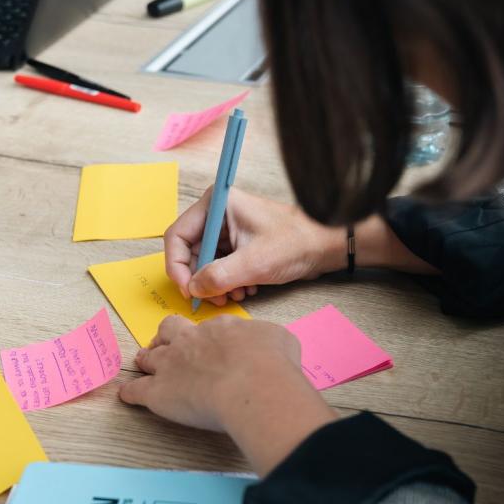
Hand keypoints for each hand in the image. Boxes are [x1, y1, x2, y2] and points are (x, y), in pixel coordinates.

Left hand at [120, 315, 337, 476]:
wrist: (253, 386)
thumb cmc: (272, 364)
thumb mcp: (280, 339)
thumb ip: (266, 338)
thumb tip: (268, 346)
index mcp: (220, 328)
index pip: (207, 327)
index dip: (206, 336)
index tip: (209, 344)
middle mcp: (191, 341)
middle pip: (170, 330)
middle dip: (167, 335)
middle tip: (166, 343)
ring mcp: (171, 365)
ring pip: (150, 356)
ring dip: (146, 358)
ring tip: (142, 361)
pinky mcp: (158, 392)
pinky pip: (136, 390)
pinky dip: (130, 392)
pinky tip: (125, 395)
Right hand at [165, 187, 347, 306]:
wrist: (326, 247)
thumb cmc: (296, 243)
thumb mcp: (253, 264)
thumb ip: (218, 277)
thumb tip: (192, 290)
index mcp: (216, 204)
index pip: (177, 236)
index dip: (177, 266)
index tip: (188, 290)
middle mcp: (217, 214)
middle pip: (188, 252)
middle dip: (200, 279)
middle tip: (213, 299)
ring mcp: (226, 229)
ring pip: (203, 263)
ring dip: (215, 284)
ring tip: (234, 295)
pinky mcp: (236, 244)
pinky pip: (218, 267)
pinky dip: (226, 283)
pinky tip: (246, 289)